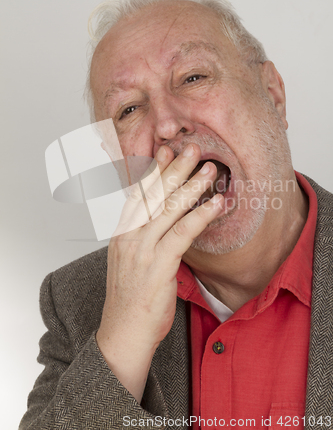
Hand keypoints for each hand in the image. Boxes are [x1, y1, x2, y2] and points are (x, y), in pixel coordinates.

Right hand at [96, 143, 223, 401]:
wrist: (122, 334)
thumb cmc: (129, 300)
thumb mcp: (129, 263)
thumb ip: (143, 240)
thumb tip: (163, 223)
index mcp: (121, 234)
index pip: (137, 195)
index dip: (153, 172)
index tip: (166, 152)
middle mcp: (128, 237)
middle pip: (153, 195)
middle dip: (175, 169)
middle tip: (192, 149)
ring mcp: (141, 250)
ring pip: (169, 209)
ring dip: (192, 186)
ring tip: (210, 169)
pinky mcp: (158, 265)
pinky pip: (182, 233)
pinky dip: (200, 216)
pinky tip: (216, 204)